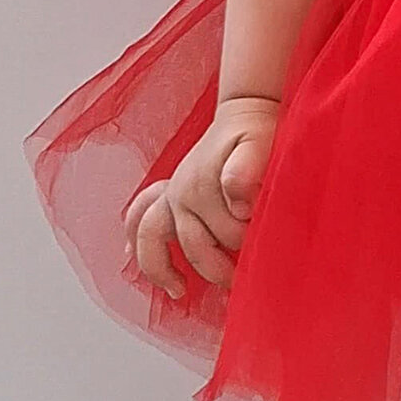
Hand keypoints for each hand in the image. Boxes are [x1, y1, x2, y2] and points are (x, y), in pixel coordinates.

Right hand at [123, 96, 280, 299]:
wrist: (246, 110)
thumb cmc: (257, 132)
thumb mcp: (259, 144)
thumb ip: (245, 171)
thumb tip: (238, 205)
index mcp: (202, 186)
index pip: (227, 235)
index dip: (249, 244)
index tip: (267, 250)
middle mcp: (180, 192)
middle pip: (196, 246)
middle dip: (221, 267)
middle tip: (245, 279)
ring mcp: (172, 194)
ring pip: (152, 239)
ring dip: (162, 268)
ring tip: (178, 290)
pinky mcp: (168, 194)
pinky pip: (140, 218)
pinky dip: (135, 242)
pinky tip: (134, 259)